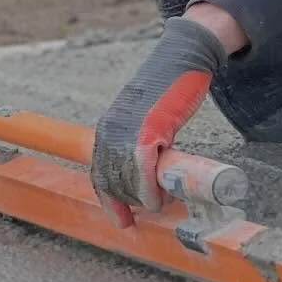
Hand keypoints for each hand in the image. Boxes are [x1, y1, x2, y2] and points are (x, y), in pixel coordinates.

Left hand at [92, 17, 226, 226]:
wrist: (181, 59)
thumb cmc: (167, 89)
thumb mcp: (144, 117)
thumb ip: (140, 141)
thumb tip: (147, 171)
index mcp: (108, 128)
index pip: (100, 173)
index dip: (109, 201)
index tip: (122, 221)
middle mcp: (111, 130)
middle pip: (112, 181)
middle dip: (130, 202)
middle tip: (153, 207)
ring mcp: (127, 130)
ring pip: (126, 179)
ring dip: (143, 199)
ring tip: (161, 202)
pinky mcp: (148, 128)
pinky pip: (142, 170)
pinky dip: (150, 189)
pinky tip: (159, 198)